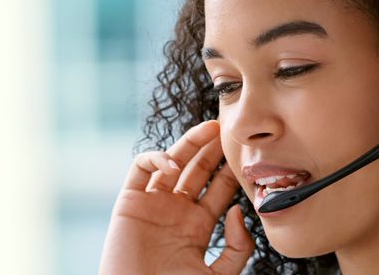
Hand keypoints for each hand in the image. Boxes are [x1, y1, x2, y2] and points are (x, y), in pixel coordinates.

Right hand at [98, 120, 254, 274]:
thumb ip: (238, 249)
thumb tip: (236, 212)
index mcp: (198, 227)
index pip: (219, 189)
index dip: (232, 170)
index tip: (248, 155)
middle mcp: (177, 211)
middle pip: (199, 170)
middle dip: (213, 149)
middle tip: (230, 131)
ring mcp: (153, 204)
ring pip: (173, 162)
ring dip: (190, 143)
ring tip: (209, 130)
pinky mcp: (130, 202)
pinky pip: (140, 169)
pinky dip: (155, 158)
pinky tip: (171, 164)